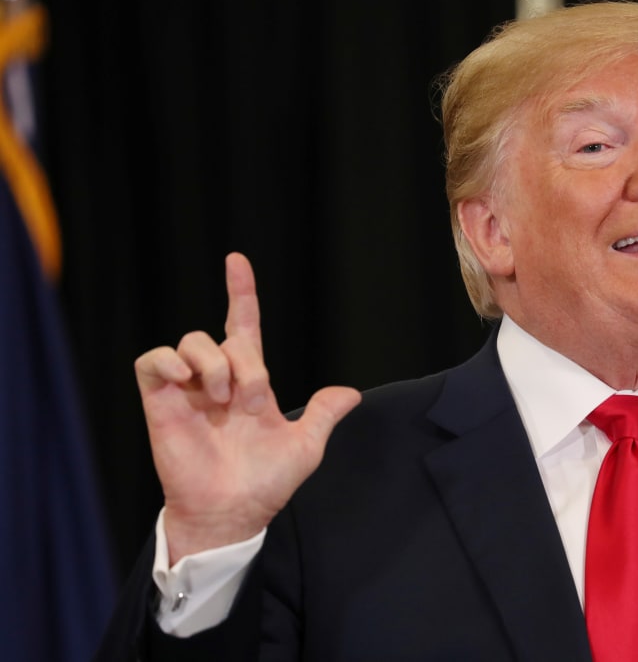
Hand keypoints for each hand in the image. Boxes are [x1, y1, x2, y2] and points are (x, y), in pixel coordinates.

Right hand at [135, 252, 360, 564]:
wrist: (233, 512)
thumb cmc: (265, 482)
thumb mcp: (305, 446)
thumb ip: (323, 414)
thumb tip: (351, 394)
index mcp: (249, 382)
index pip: (243, 326)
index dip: (241, 293)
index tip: (237, 260)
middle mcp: (217, 379)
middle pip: (224, 338)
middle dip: (247, 363)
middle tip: (254, 402)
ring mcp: (187, 389)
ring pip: (191, 341)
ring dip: (213, 363)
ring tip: (222, 399)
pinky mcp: (160, 402)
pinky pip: (152, 361)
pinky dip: (167, 361)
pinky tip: (186, 380)